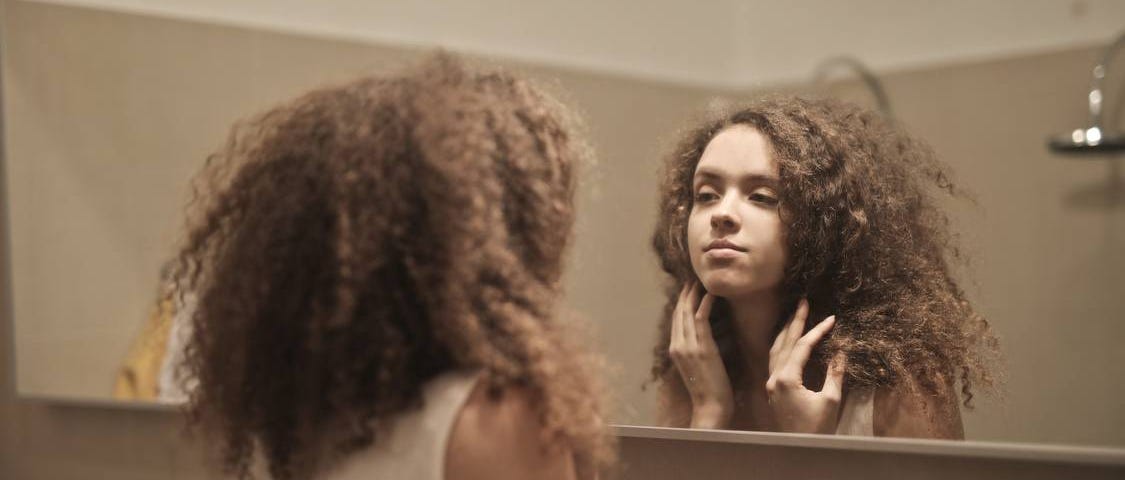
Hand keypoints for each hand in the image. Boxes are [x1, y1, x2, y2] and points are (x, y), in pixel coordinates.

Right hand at [669, 282, 733, 428]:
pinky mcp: (701, 347)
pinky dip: (705, 304)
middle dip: (685, 295)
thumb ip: (696, 349)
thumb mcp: (697, 366)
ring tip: (701, 282)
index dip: (681, 303)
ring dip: (694, 295)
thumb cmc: (709, 390)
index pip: (676, 320)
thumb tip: (705, 335)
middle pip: (679, 313)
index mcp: (674, 350)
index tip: (687, 289)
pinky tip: (711, 294)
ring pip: (688, 313)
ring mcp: (687, 346)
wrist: (710, 406)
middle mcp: (677, 345)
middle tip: (692, 279)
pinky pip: (701, 319)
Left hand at [766, 299, 846, 433]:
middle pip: (784, 343)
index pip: (802, 346)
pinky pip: (774, 360)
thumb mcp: (830, 401)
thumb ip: (834, 374)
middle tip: (804, 302)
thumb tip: (841, 351)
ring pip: (775, 350)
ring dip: (785, 331)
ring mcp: (771, 383)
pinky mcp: (773, 389)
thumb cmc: (816, 429)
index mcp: (786, 379)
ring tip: (795, 315)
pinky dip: (781, 346)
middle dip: (795, 321)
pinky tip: (787, 340)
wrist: (799, 448)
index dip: (817, 331)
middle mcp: (774, 378)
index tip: (831, 318)